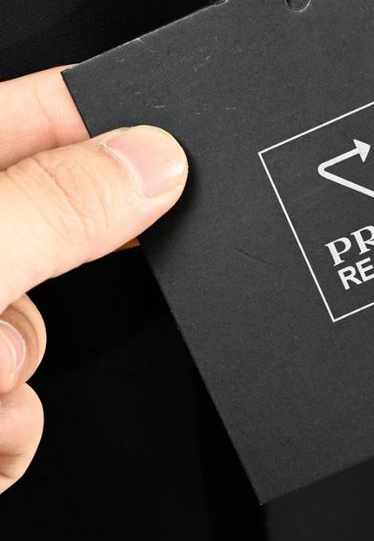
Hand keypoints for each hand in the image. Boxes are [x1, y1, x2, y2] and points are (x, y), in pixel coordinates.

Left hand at [0, 66, 187, 493]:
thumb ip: (55, 203)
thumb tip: (155, 159)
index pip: (39, 112)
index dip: (114, 108)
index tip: (188, 117)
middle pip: (53, 235)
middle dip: (51, 285)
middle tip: (20, 303)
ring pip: (34, 332)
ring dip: (15, 379)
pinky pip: (16, 405)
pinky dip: (5, 432)